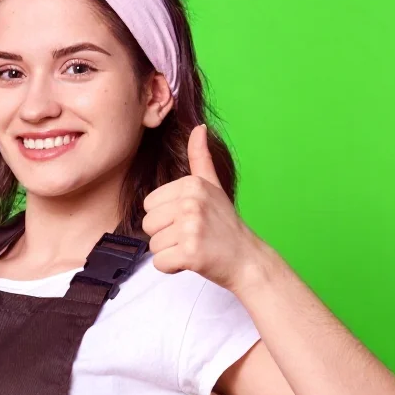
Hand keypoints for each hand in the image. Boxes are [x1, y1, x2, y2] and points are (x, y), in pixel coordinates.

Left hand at [141, 124, 260, 290]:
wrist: (246, 258)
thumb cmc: (225, 224)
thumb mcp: (213, 186)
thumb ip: (200, 158)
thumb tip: (198, 126)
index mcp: (191, 184)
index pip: (149, 205)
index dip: (165, 217)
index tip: (188, 220)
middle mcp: (191, 202)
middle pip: (148, 224)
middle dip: (166, 235)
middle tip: (192, 236)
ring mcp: (191, 227)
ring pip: (153, 245)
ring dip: (170, 251)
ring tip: (194, 246)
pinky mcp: (190, 253)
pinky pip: (160, 263)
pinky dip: (172, 267)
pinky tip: (192, 260)